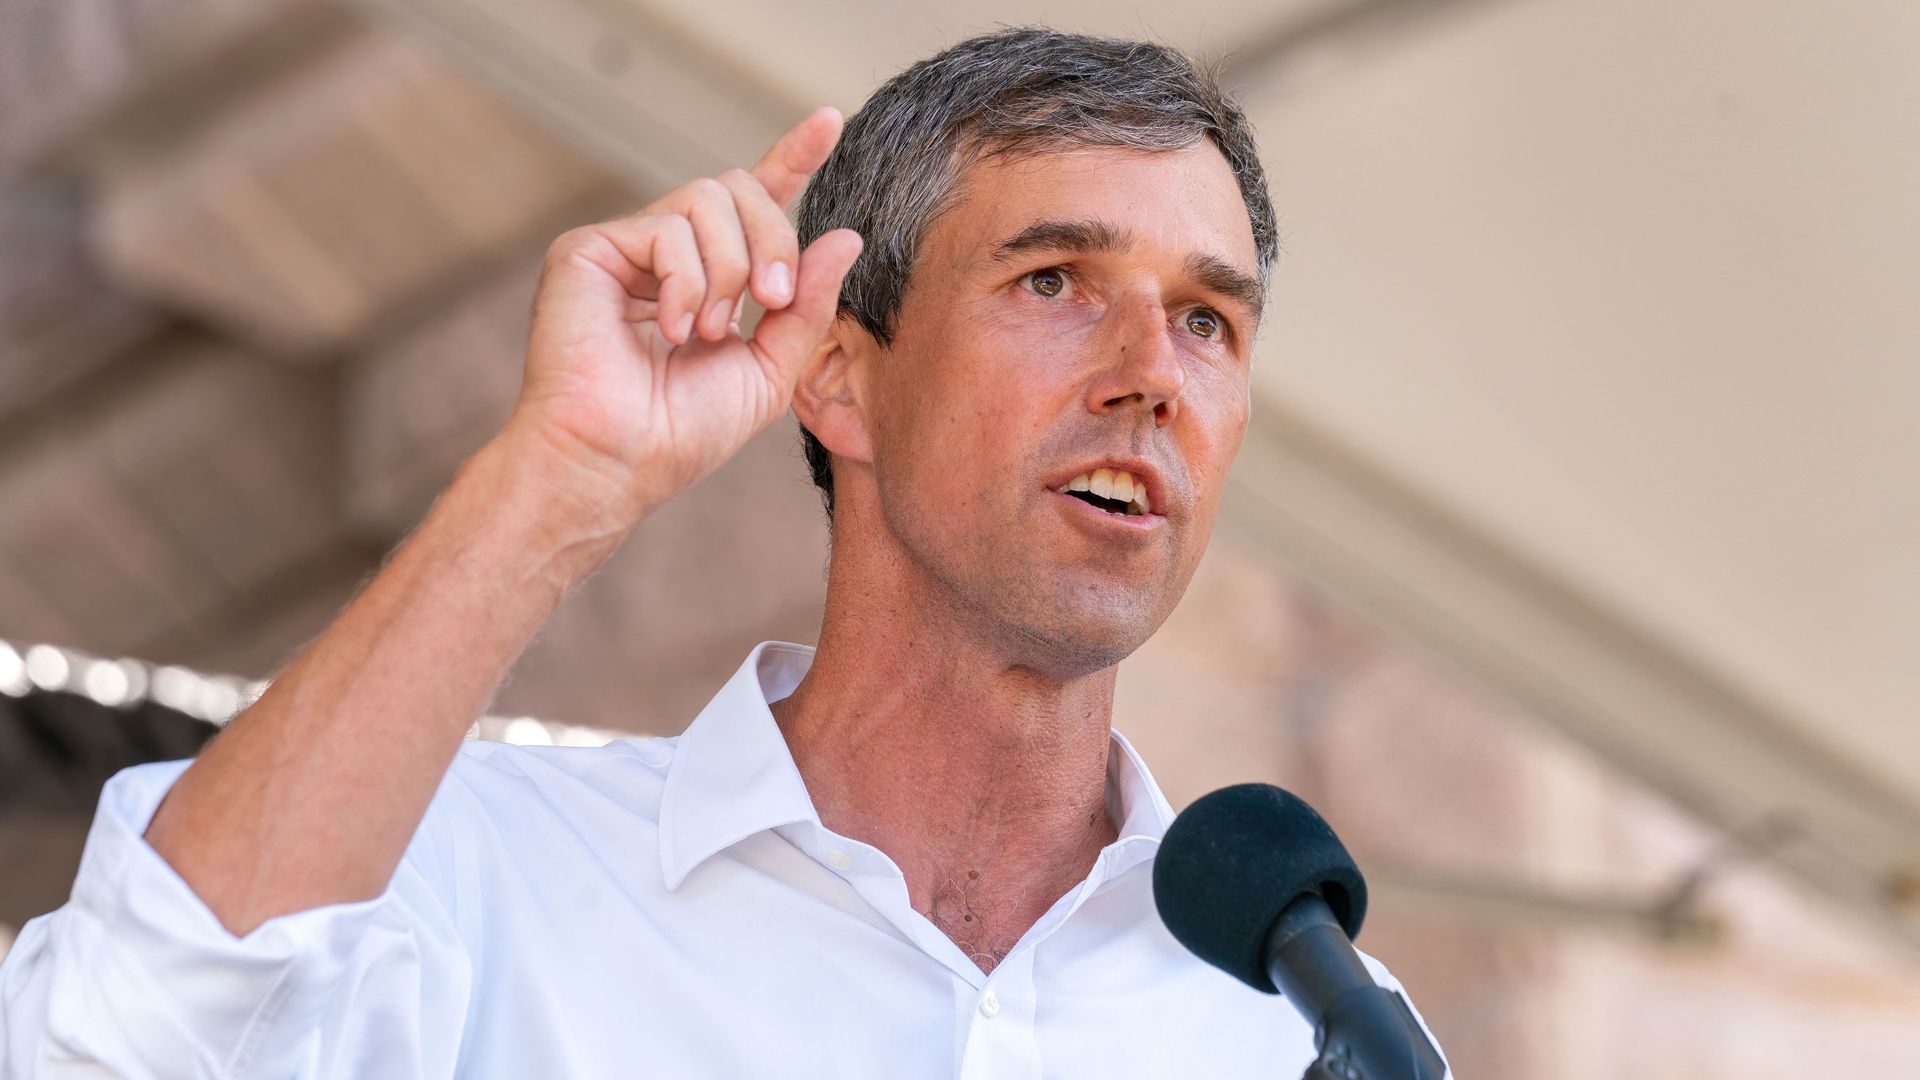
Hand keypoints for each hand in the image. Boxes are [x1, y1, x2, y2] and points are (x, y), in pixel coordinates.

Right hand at [508, 107, 861, 527]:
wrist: (620, 462)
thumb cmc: (684, 432)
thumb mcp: (770, 369)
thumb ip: (809, 306)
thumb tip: (846, 237)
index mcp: (709, 276)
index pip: (753, 202)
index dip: (791, 158)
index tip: (829, 120)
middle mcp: (665, 253)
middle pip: (739, 189)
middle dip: (773, 239)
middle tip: (772, 299)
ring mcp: (624, 247)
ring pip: (709, 199)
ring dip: (729, 270)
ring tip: (707, 331)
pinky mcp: (588, 249)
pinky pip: (668, 228)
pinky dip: (687, 283)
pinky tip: (669, 330)